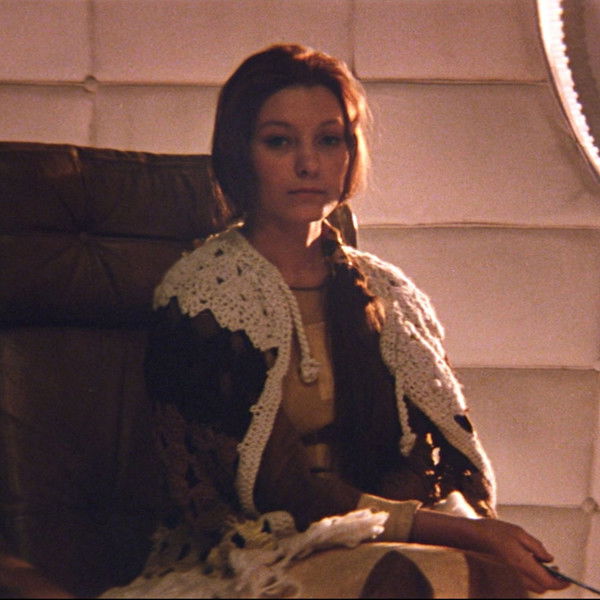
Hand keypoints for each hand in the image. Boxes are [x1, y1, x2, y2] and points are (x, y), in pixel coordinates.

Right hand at [410, 509, 569, 593]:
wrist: (468, 537)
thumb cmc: (491, 531)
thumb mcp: (518, 532)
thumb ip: (536, 546)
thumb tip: (549, 559)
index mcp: (522, 564)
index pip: (548, 582)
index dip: (560, 582)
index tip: (567, 578)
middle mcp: (516, 574)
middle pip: (541, 587)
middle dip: (550, 580)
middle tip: (553, 567)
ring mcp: (508, 576)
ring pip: (531, 585)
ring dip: (539, 577)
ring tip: (539, 561)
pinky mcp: (503, 574)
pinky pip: (522, 580)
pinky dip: (528, 574)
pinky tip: (524, 560)